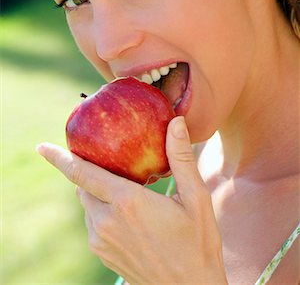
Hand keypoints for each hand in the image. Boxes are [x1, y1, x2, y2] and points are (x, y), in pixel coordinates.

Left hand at [36, 116, 227, 284]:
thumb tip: (176, 122)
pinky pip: (93, 223)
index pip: (82, 173)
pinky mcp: (103, 254)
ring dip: (98, 192)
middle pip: (83, 187)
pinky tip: (127, 213)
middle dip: (89, 171)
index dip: (59, 158)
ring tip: (125, 189)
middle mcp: (106, 221)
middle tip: (108, 161)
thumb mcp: (195, 198)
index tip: (41, 147)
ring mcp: (102, 241)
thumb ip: (181, 157)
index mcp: (127, 202)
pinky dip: (102, 211)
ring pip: (88, 205)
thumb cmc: (197, 243)